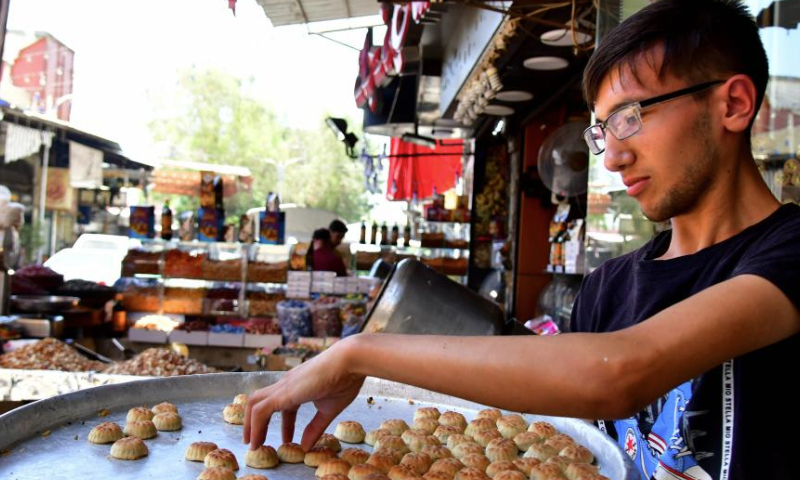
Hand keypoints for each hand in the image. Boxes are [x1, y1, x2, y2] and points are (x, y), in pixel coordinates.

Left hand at [243, 338, 364, 450]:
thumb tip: (306, 446)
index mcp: (299, 385)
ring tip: (253, 444)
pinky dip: (255, 425)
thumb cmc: (345, 380)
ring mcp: (283, 386)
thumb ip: (316, 427)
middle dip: (255, 422)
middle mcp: (287, 384)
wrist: (349, 361)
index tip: (287, 439)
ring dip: (250, 424)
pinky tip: (258, 440)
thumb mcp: (330, 409)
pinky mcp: (283, 392)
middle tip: (256, 442)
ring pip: (254, 403)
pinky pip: (261, 410)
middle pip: (261, 401)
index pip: (285, 405)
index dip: (285, 425)